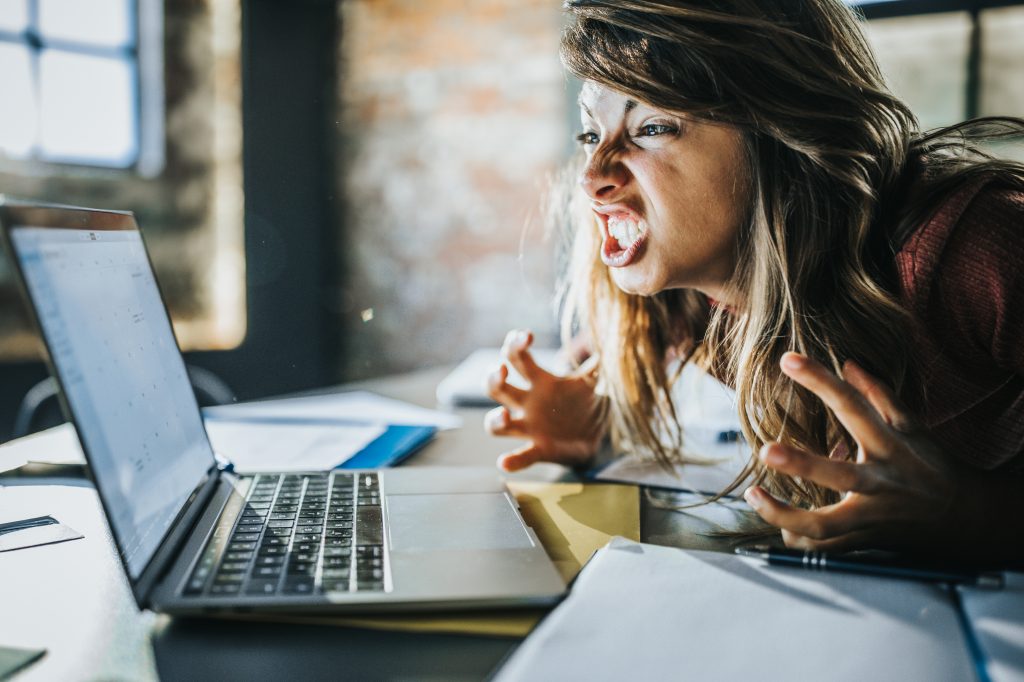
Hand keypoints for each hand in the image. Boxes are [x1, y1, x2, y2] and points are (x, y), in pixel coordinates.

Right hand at [484, 329, 606, 471]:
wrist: (596, 437)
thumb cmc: (585, 404)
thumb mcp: (592, 381)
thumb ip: (597, 362)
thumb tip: (611, 336)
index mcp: (540, 382)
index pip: (517, 358)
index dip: (515, 344)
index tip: (527, 336)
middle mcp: (527, 403)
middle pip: (497, 388)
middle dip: (493, 377)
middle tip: (501, 370)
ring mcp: (529, 427)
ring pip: (497, 424)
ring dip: (495, 420)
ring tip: (504, 416)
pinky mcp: (538, 450)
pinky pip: (521, 455)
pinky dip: (512, 460)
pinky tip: (505, 462)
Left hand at [743, 352, 960, 553]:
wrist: (969, 520)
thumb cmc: (932, 465)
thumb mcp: (913, 426)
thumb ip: (878, 394)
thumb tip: (847, 363)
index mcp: (890, 446)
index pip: (852, 406)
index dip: (821, 381)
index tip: (788, 359)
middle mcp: (880, 482)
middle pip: (839, 477)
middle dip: (802, 465)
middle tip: (765, 450)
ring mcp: (872, 517)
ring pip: (825, 526)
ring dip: (785, 515)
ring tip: (753, 494)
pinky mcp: (865, 542)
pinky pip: (826, 549)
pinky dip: (799, 540)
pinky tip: (779, 526)